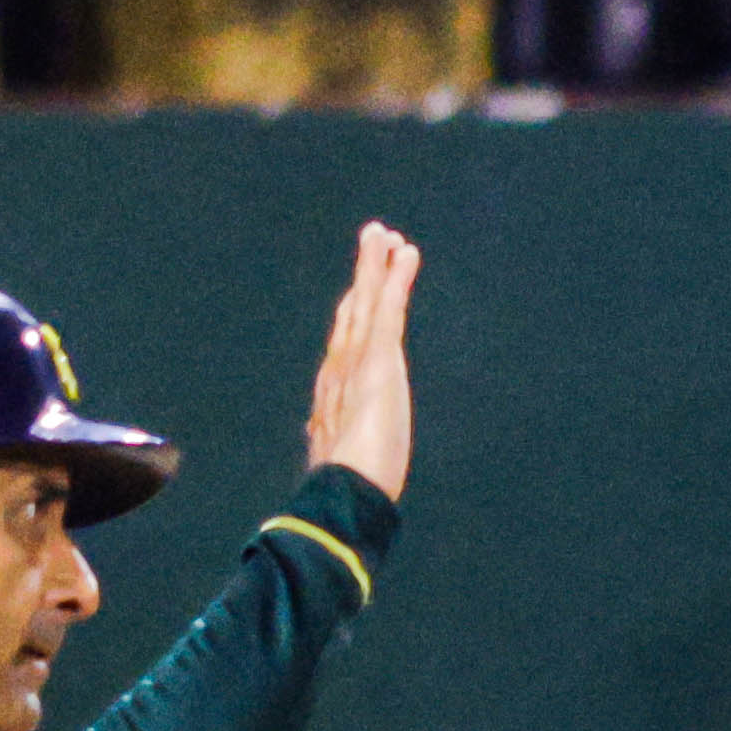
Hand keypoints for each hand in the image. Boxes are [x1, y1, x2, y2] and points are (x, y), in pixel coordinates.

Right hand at [304, 222, 420, 497]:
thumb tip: (327, 467)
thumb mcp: (345, 471)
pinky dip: (395, 281)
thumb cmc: (346, 495)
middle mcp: (340, 372)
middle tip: (372, 242)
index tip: (356, 292)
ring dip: (375, 266)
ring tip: (385, 234)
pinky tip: (404, 254)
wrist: (343, 496)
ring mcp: (357, 363)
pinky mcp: (377, 361)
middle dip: (362, 279)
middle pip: (352, 315)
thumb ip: (338, 457)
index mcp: (335, 398)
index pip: (345, 347)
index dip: (351, 316)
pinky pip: (387, 310)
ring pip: (366, 303)